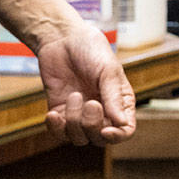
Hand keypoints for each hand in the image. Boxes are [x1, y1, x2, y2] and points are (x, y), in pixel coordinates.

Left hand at [37, 24, 135, 146]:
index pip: (125, 130)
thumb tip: (122, 123)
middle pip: (100, 138)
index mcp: (120, 101)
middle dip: (92, 124)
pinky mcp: (60, 112)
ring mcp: (80, 113)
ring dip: (73, 121)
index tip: (106, 130)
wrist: (62, 39)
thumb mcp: (108, 71)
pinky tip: (53, 113)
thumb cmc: (91, 49)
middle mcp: (102, 111)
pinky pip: (58, 133)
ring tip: (73, 96)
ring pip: (79, 138)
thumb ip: (114, 98)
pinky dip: (55, 127)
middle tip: (89, 102)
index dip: (117, 136)